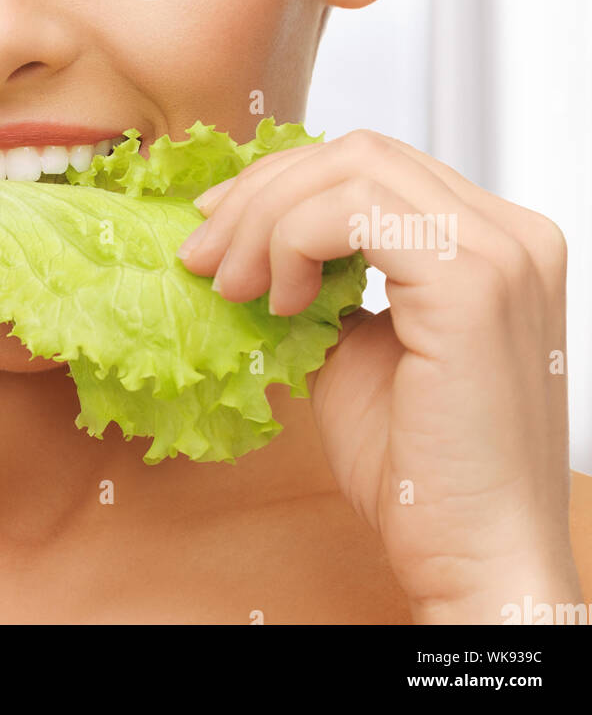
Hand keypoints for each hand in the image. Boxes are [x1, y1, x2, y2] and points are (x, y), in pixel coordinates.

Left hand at [177, 128, 582, 621]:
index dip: (284, 182)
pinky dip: (293, 240)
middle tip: (204, 253)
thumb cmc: (422, 474)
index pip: (374, 166)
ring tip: (233, 285)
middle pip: (359, 154)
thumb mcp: (355, 351)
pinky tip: (278, 300)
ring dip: (268, 217)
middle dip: (263, 192)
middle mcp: (511, 232)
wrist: (475, 561)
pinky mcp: (473, 281)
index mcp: (491, 242)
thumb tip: (251, 243)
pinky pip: (353, 212)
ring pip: (351, 169)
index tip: (217, 226)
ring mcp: (500, 250)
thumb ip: (325, 285)